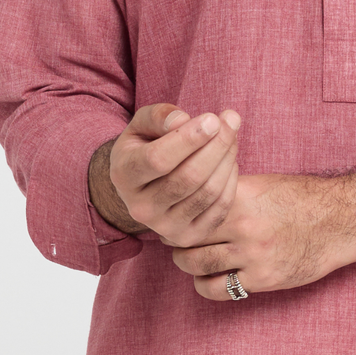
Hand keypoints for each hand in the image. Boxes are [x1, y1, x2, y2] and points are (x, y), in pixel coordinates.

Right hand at [91, 103, 241, 244]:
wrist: (142, 188)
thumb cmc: (144, 147)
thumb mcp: (142, 126)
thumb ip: (158, 116)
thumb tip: (183, 120)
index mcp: (124, 176)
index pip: (158, 159)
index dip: (189, 139)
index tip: (212, 119)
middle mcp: (140, 208)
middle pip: (189, 177)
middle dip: (217, 145)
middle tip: (231, 121)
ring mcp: (164, 227)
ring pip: (207, 193)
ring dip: (227, 160)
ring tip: (232, 136)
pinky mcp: (187, 237)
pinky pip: (219, 209)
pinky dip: (230, 182)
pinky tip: (229, 161)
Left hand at [168, 170, 355, 299]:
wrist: (343, 220)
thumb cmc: (302, 199)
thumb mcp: (263, 184)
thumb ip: (228, 191)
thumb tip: (192, 191)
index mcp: (239, 196)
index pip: (188, 205)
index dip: (174, 212)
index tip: (171, 214)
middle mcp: (243, 225)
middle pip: (184, 236)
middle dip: (175, 239)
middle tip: (176, 239)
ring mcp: (252, 255)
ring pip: (195, 263)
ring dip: (187, 263)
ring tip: (191, 258)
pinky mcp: (263, 279)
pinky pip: (218, 289)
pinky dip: (206, 285)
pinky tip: (210, 278)